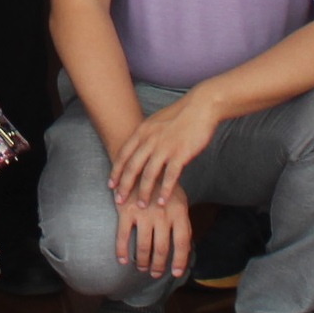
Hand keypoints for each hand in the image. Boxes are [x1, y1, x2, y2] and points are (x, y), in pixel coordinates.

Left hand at [106, 91, 218, 208]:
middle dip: (124, 186)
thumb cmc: (181, 114)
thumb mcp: (156, 121)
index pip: (124, 154)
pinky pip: (170, 176)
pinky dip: (164, 191)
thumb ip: (147, 135)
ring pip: (149, 174)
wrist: (201, 106)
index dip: (116, 171)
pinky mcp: (180, 153)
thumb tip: (139, 148)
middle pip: (132, 167)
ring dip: (143, 192)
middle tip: (119, 200)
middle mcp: (150, 140)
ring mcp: (165, 147)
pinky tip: (161, 201)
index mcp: (143, 131)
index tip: (111, 185)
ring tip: (141, 206)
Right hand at [115, 187, 191, 278]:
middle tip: (156, 273)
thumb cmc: (163, 187)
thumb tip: (185, 249)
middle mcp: (162, 214)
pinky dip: (122, 252)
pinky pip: (122, 237)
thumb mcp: (179, 201)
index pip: (182, 243)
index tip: (176, 273)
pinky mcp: (126, 211)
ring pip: (143, 246)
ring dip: (143, 261)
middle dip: (159, 265)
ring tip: (142, 267)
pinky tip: (123, 260)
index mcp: (179, 211)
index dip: (180, 261)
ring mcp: (143, 213)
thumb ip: (183, 223)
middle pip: (161, 249)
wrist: (141, 164)